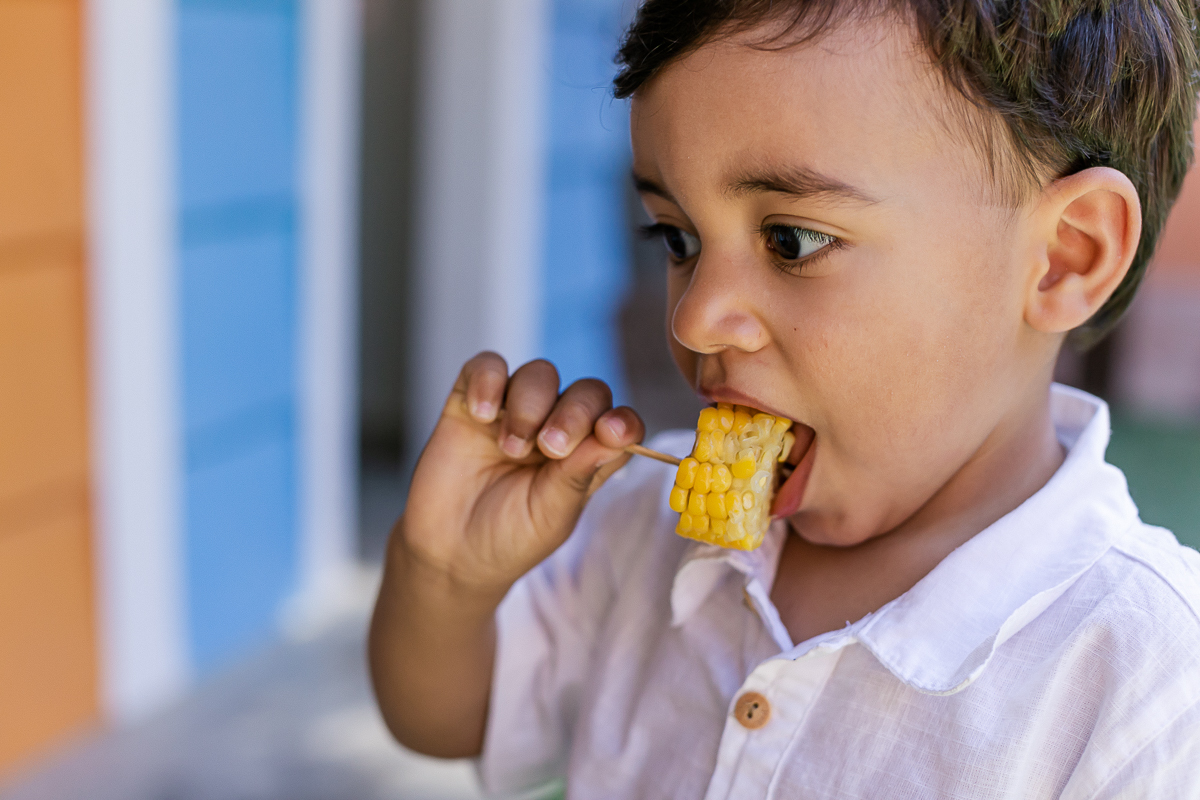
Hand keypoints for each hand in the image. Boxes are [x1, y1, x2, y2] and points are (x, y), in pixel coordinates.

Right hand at [397, 352, 644, 597]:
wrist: (447, 552)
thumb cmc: (508, 539)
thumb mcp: (551, 516)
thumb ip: (579, 474)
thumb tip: (614, 436)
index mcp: (586, 457)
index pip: (619, 422)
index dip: (622, 421)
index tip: (610, 433)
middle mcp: (556, 427)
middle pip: (586, 392)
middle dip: (574, 414)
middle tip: (549, 447)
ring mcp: (514, 412)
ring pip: (540, 373)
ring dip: (530, 405)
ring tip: (510, 448)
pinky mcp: (472, 402)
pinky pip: (487, 366)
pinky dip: (488, 382)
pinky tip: (481, 414)